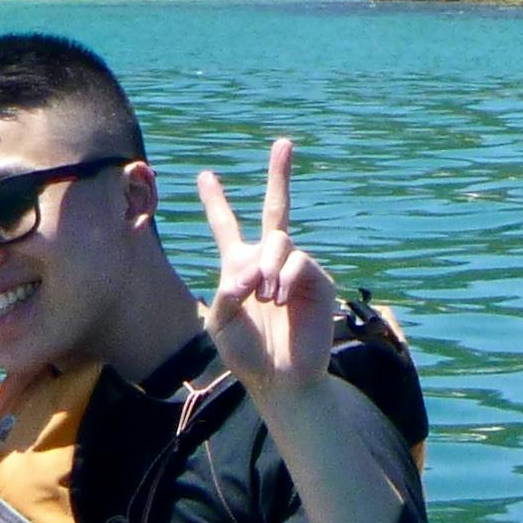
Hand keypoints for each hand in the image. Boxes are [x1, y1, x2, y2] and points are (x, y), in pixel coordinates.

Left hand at [196, 137, 338, 398]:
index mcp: (239, 266)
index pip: (227, 226)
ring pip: (280, 242)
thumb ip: (228, 291)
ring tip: (265, 295)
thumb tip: (252, 272)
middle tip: (284, 142)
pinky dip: (283, 277)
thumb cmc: (246, 355)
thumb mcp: (220, 322)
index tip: (205, 176)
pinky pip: (298, 262)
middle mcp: (269, 261)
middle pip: (277, 208)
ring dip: (267, 266)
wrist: (279, 380)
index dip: (216, 202)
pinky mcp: (317, 280)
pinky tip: (278, 298)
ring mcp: (295, 268)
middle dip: (280, 174)